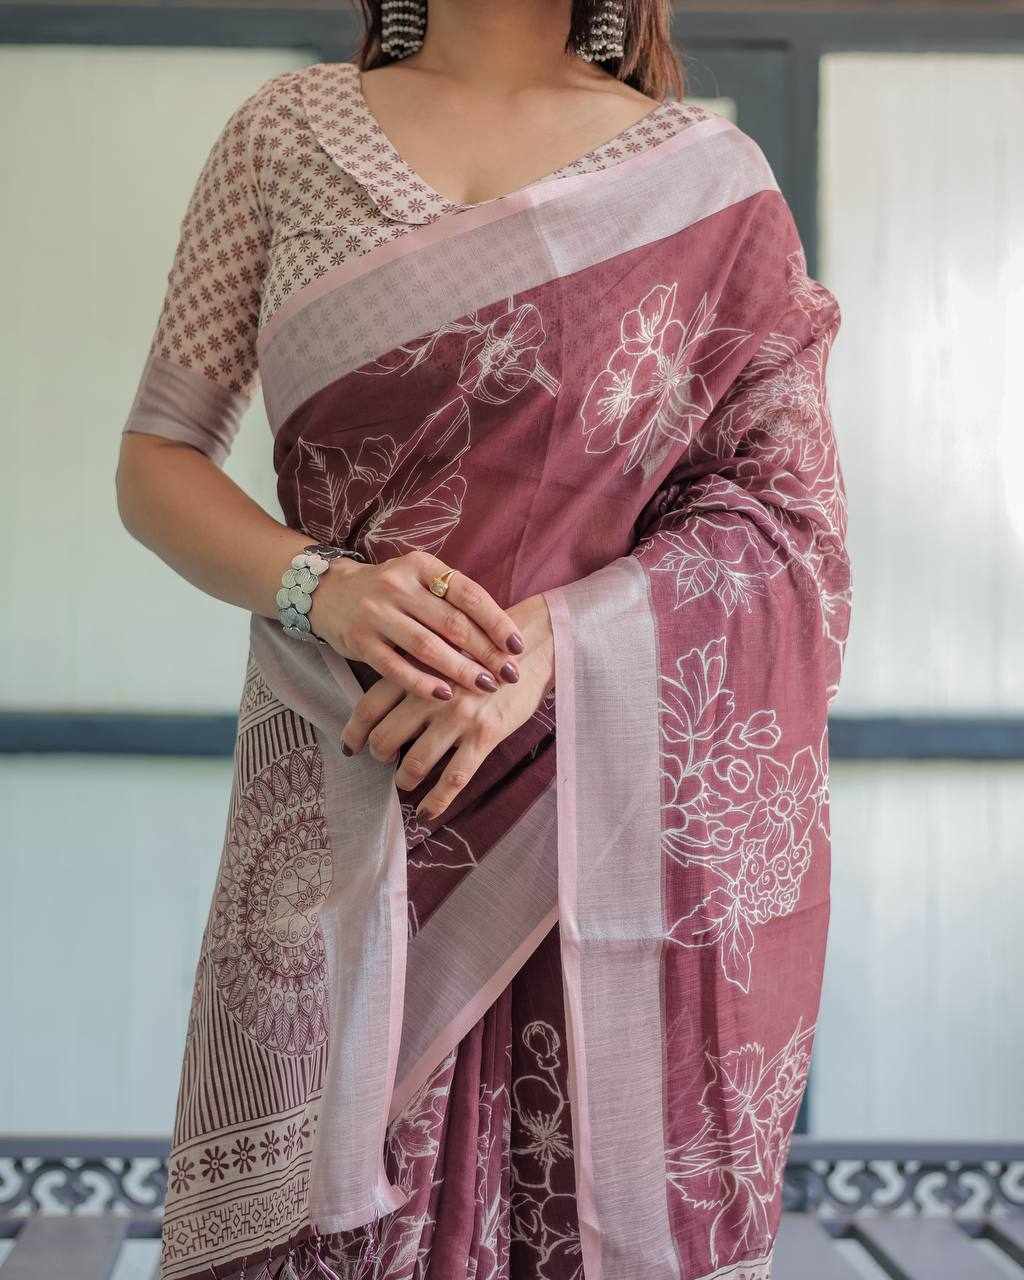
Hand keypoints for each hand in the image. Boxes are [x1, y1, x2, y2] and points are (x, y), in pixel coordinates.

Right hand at [306, 550, 524, 701]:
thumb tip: (502, 635)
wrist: (329, 593)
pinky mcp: (360, 641)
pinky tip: (445, 695)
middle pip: (452, 623)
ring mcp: (376, 613)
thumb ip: (452, 600)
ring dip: (460, 670)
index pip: (468, 594)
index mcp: (422, 566)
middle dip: (485, 652)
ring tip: (485, 686)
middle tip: (509, 674)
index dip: (496, 621)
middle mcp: (398, 585)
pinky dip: (422, 684)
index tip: (517, 646)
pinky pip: (395, 667)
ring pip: (427, 647)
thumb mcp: (420, 580)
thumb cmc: (391, 592)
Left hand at [340, 593, 554, 820]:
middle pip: (386, 738)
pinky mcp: (484, 735)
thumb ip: (415, 671)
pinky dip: (436, 800)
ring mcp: (457, 717)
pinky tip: (427, 812)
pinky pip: (453, 778)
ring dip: (404, 780)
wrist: (534, 646)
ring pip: (415, 763)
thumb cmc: (485, 647)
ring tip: (405, 783)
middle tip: (384, 760)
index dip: (354, 732)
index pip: (369, 707)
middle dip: (380, 756)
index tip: (350, 746)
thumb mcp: (443, 649)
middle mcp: (431, 694)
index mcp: (417, 670)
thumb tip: (388, 704)